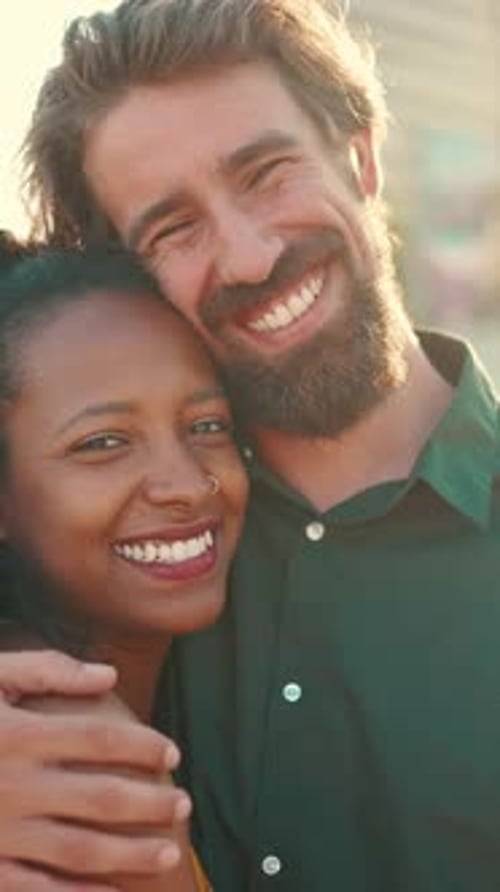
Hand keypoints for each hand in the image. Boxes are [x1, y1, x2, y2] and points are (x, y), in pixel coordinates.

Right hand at [0, 650, 190, 890]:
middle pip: (102, 796)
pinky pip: (38, 891)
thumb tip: (108, 674)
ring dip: (130, 852)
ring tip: (168, 851)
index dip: (144, 744)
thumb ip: (48, 670)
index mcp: (21, 734)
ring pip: (80, 849)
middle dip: (151, 802)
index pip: (102, 737)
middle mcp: (17, 785)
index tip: (172, 751)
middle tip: (184, 805)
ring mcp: (1, 832)